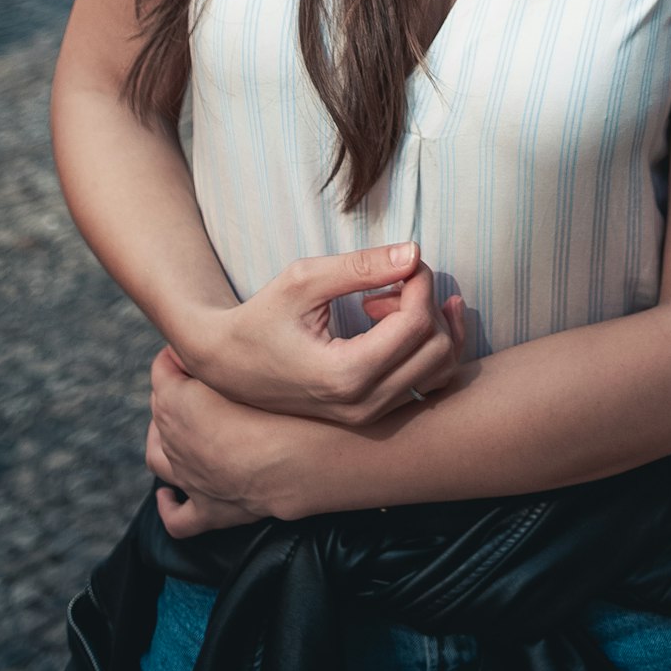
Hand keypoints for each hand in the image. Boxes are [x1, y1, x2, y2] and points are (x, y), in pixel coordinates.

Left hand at [147, 349, 278, 536]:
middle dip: (176, 388)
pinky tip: (170, 496)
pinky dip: (169, 506)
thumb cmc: (287, 407)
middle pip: (162, 408)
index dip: (179, 352)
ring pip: (159, 458)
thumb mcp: (251, 363)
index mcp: (177, 403)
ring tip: (180, 424)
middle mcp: (176, 443)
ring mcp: (191, 480)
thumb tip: (208, 342)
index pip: (162, 369)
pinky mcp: (212, 510)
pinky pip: (178, 517)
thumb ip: (220, 352)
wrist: (311, 460)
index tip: (201, 342)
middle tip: (206, 373)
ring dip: (162, 438)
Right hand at [180, 244, 467, 424]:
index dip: (420, 282)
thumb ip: (361, 266)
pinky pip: (428, 383)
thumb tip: (415, 253)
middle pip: (437, 348)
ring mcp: (370, 416)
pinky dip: (430, 347)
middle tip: (391, 282)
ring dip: (432, 327)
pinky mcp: (373, 415)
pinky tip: (403, 319)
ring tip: (392, 301)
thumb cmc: (262, 318)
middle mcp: (364, 405)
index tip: (401, 262)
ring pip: (440, 369)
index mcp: (345, 375)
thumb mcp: (303, 280)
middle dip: (427, 303)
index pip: (416, 323)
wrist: (229, 366)